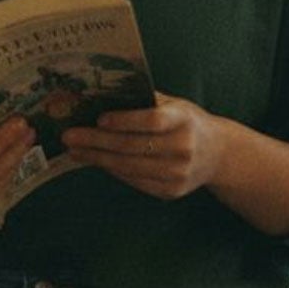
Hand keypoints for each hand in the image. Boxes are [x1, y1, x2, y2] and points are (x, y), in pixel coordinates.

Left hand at [62, 93, 224, 199]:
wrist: (218, 155)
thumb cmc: (187, 122)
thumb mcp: (175, 104)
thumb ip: (146, 101)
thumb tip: (102, 97)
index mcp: (184, 120)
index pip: (151, 121)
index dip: (124, 121)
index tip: (99, 118)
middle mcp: (182, 148)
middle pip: (133, 147)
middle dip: (96, 142)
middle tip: (70, 136)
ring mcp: (177, 174)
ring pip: (129, 167)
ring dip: (97, 159)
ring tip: (75, 150)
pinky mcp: (171, 191)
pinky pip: (134, 181)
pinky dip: (112, 171)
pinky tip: (95, 161)